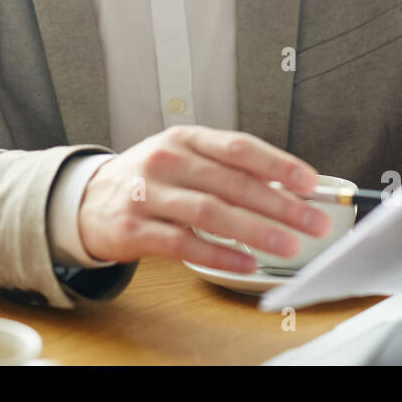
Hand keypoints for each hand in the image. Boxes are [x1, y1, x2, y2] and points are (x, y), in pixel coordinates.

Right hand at [78, 125, 333, 272]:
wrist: (87, 201)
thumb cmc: (149, 180)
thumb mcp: (184, 160)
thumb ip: (228, 170)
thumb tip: (287, 190)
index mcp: (184, 139)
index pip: (239, 147)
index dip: (278, 165)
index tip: (310, 183)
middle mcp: (165, 161)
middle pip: (232, 183)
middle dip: (280, 205)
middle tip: (314, 222)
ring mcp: (147, 194)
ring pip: (210, 212)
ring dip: (256, 230)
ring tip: (289, 245)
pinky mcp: (134, 229)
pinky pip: (183, 244)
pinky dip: (219, 254)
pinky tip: (246, 262)